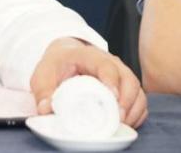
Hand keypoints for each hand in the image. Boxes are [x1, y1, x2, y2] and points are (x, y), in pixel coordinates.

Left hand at [30, 37, 147, 127]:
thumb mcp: (43, 75)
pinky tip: (125, 125)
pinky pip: (139, 102)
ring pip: (138, 91)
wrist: (64, 58)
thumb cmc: (55, 66)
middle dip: (126, 101)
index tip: (112, 97)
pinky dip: (136, 115)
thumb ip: (43, 92)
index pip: (106, 65)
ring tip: (120, 125)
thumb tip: (45, 109)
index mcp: (88, 56)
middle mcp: (111, 63)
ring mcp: (121, 76)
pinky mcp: (126, 89)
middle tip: (117, 119)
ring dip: (133, 110)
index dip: (111, 80)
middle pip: (128, 79)